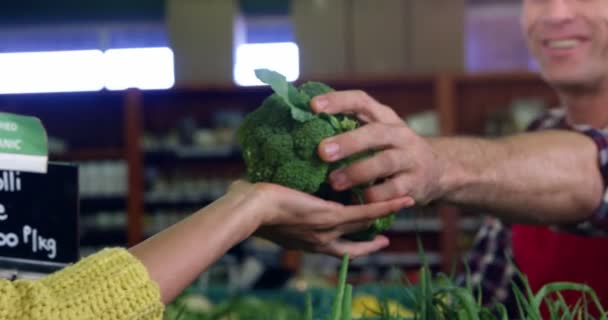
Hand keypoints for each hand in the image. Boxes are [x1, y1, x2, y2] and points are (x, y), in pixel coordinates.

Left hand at [231, 180, 412, 257]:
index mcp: (305, 241)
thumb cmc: (246, 206)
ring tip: (404, 204)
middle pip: (353, 241)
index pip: (333, 246)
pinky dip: (384, 207)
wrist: (249, 210)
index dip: (349, 246)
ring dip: (385, 215)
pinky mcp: (332, 216)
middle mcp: (320, 241)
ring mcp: (328, 230)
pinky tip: (401, 199)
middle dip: (370, 239)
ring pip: (364, 223)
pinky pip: (366, 212)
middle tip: (385, 235)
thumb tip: (247, 184)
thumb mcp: (263, 207)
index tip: (359, 242)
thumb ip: (267, 200)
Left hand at [311, 90, 445, 204]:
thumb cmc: (390, 150)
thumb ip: (348, 128)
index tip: (313, 106)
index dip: (338, 101)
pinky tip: (357, 200)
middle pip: (375, 133)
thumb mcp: (376, 134)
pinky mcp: (415, 184)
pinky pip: (393, 190)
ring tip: (334, 182)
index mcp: (384, 117)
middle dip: (348, 142)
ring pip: (385, 162)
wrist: (437, 171)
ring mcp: (410, 158)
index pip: (361, 101)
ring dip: (358, 172)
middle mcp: (400, 134)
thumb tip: (302, 124)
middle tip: (322, 152)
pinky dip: (374, 196)